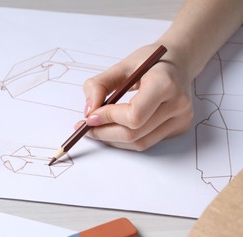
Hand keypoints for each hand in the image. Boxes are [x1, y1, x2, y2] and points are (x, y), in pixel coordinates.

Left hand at [79, 44, 193, 150]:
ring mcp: (181, 119)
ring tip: (97, 129)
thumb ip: (99, 85)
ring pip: (139, 143)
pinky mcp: (180, 127)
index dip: (109, 118)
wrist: (179, 61)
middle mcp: (178, 104)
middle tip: (86, 127)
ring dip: (113, 140)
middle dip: (104, 133)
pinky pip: (146, 142)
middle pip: (134, 133)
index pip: (134, 115)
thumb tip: (88, 112)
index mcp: (164, 83)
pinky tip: (115, 129)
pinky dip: (126, 140)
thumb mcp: (121, 65)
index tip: (90, 116)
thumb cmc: (150, 61)